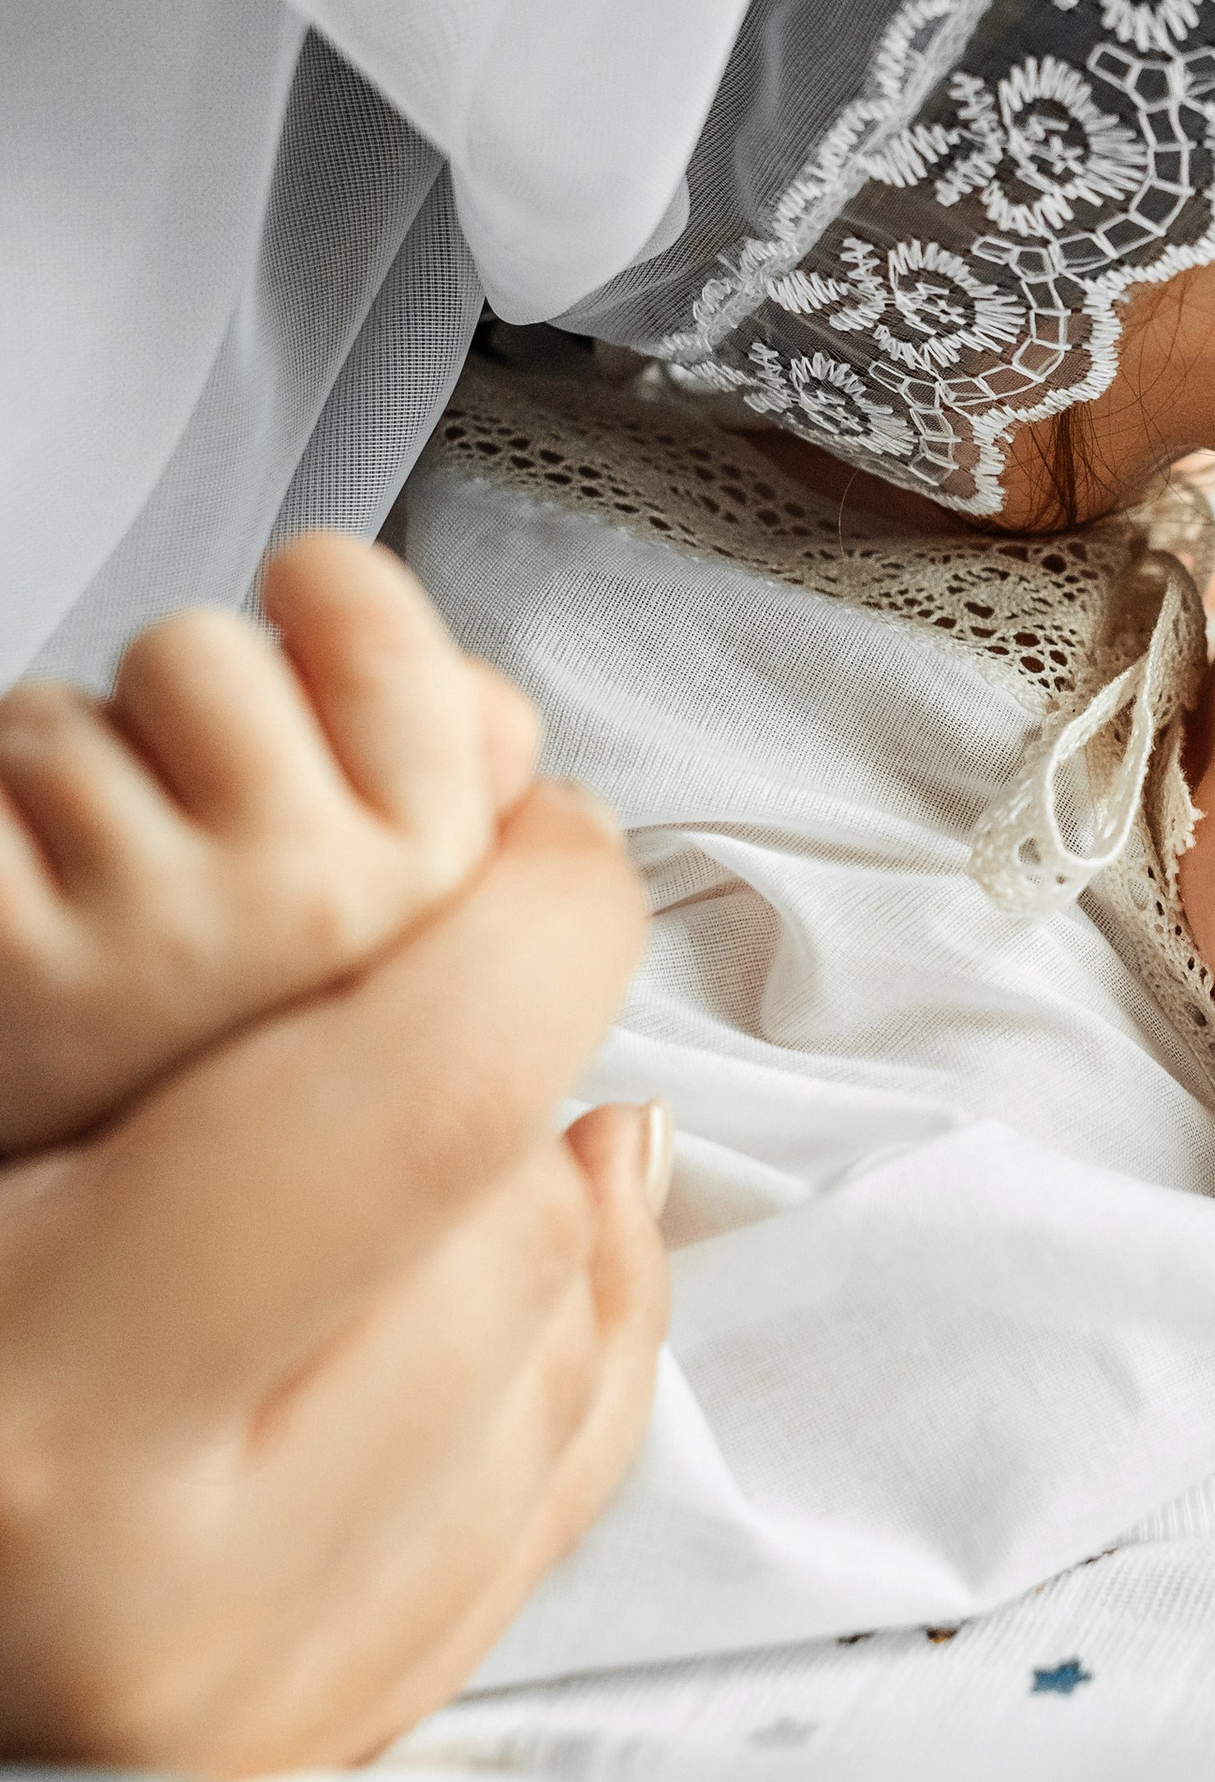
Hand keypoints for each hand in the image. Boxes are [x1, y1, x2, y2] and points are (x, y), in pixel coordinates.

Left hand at [0, 532, 538, 1152]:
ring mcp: (158, 937)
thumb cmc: (237, 1079)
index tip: (322, 610)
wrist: (86, 1283)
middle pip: (203, 648)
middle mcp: (323, 913)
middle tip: (184, 821)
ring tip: (82, 901)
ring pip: (52, 718)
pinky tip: (16, 937)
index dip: (344, 608)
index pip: (386, 625)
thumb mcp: (440, 958)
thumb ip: (483, 804)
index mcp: (440, 891)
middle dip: (160, 714)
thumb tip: (489, 725)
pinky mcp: (6, 957)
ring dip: (40, 789)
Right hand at [0, 776, 668, 1772]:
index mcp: (37, 1404)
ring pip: (568, 1349)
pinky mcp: (315, 1737)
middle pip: (519, 1222)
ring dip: (535, 1201)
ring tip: (409, 1127)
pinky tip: (525, 1234)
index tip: (544, 846)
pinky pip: (554, 1495)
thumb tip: (452, 912)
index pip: (439, 1094)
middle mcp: (166, 1595)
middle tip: (411, 983)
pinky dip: (574, 1337)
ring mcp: (258, 1703)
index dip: (535, 921)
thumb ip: (156, 1025)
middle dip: (502, 1067)